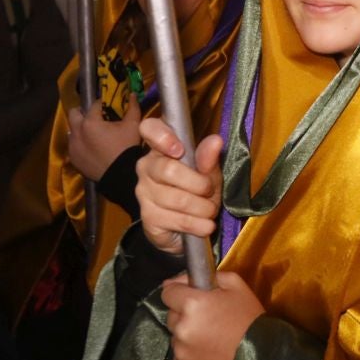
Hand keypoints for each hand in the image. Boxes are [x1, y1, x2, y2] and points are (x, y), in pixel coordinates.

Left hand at [67, 97, 142, 180]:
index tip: (108, 105)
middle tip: (95, 117)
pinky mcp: (73, 158)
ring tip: (93, 134)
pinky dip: (80, 143)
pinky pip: (73, 145)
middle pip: (74, 114)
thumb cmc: (126, 147)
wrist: (121, 175)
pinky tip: (91, 148)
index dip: (102, 103)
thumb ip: (132, 107)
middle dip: (83, 112)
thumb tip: (132, 94)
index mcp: (90, 122)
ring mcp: (73, 146)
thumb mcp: (133, 126)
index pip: (94, 104)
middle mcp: (76, 132)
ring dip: (80, 128)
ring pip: (72, 130)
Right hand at [135, 119, 222, 255]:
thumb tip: (215, 141)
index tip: (179, 150)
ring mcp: (144, 193)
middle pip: (168, 169)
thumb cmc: (197, 193)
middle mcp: (147, 168)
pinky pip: (177, 220)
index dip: (162, 136)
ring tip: (210, 211)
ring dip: (203, 208)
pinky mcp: (148, 218)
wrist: (187, 230)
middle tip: (210, 192)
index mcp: (161, 148)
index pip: (149, 129)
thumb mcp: (209, 174)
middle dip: (199, 184)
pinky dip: (198, 225)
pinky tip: (205, 226)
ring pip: (177, 199)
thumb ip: (209, 159)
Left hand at [162, 271, 263, 359]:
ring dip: (187, 336)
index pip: (167, 292)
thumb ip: (211, 276)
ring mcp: (181, 352)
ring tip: (210, 339)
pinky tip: (209, 354)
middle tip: (207, 319)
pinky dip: (191, 356)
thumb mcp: (237, 286)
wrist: (262, 358)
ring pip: (176, 338)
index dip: (178, 292)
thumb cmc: (250, 319)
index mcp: (192, 304)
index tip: (187, 296)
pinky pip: (181, 358)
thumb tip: (186, 279)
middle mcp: (182, 328)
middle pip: (171, 316)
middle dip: (184, 315)